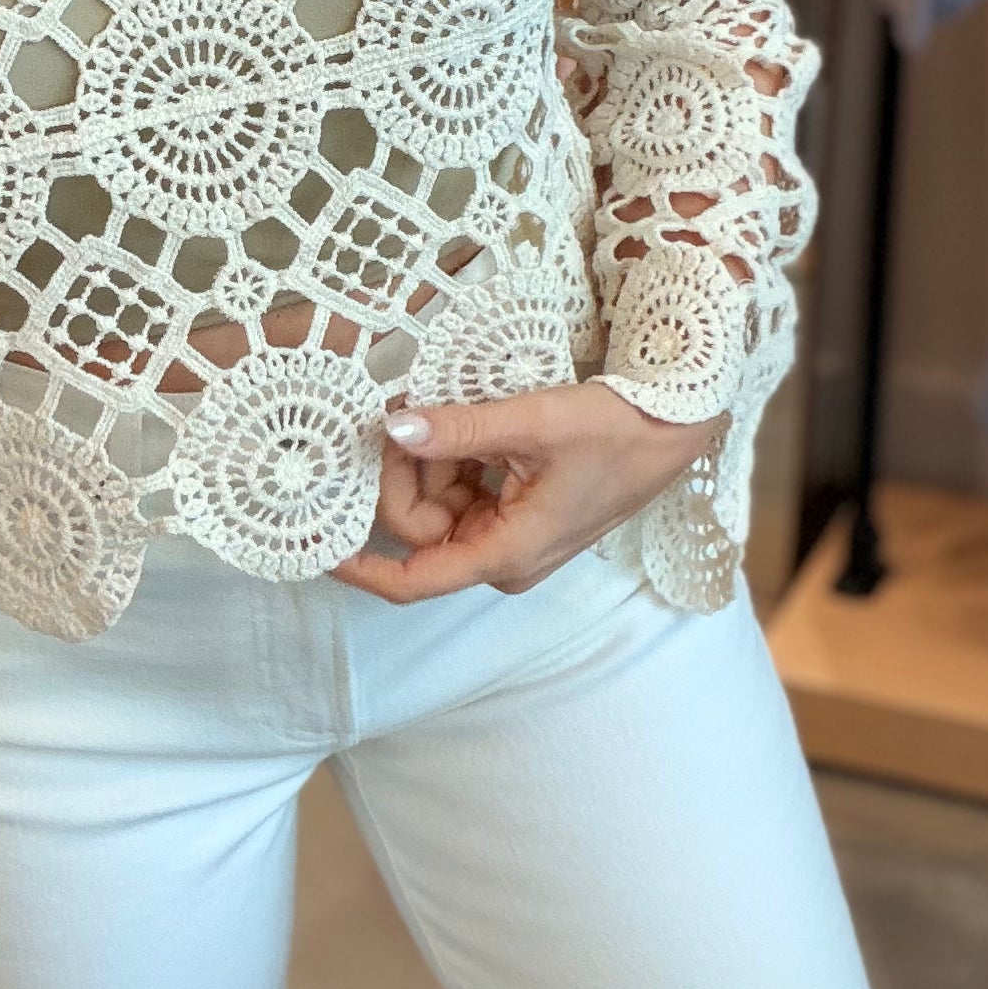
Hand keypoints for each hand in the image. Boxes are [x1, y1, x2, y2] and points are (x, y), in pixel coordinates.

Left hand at [333, 378, 724, 603]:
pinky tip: (463, 422)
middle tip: (401, 414)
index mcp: (505, 553)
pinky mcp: (516, 512)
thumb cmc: (617, 433)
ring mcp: (509, 536)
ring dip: (428, 460)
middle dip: (400, 475)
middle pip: (417, 529)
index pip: (410, 579)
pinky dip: (452, 457)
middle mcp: (502, 557)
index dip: (357, 566)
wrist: (673, 427)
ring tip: (442, 409)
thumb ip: (459, 428)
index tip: (313, 541)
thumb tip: (392, 428)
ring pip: (436, 506)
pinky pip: (461, 491)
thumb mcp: (534, 423)